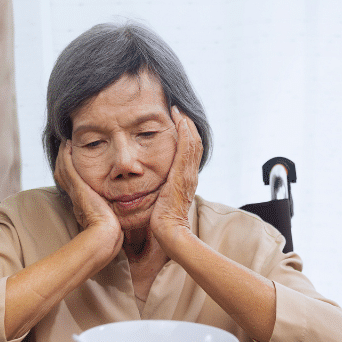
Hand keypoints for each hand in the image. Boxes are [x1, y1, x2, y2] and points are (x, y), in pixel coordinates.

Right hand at [54, 141, 121, 243]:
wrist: (105, 235)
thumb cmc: (111, 232)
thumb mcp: (111, 219)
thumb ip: (113, 212)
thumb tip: (120, 211)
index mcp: (82, 205)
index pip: (72, 185)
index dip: (70, 173)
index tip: (73, 162)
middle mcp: (75, 197)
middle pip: (63, 175)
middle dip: (64, 162)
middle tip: (66, 148)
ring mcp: (75, 192)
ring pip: (63, 170)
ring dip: (64, 156)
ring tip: (66, 144)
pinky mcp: (78, 187)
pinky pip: (68, 167)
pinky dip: (66, 156)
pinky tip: (68, 145)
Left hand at [150, 107, 201, 242]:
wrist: (168, 232)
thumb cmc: (161, 221)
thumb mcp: (160, 200)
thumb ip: (158, 189)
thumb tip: (147, 183)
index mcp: (185, 179)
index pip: (189, 151)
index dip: (185, 134)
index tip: (176, 120)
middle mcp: (190, 174)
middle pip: (194, 143)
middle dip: (187, 124)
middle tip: (178, 108)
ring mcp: (188, 174)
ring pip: (192, 142)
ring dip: (186, 123)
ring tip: (177, 109)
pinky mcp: (183, 174)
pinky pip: (187, 147)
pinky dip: (185, 131)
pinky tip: (178, 119)